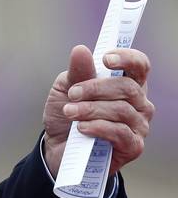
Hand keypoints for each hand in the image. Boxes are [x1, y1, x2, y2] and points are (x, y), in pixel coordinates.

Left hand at [42, 44, 153, 176]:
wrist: (58, 148)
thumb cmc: (67, 115)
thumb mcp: (66, 90)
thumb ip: (77, 72)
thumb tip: (81, 50)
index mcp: (126, 84)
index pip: (139, 66)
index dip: (127, 58)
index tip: (105, 59)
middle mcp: (139, 104)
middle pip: (127, 87)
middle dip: (96, 88)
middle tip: (72, 94)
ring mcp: (139, 125)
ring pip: (122, 110)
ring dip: (91, 109)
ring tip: (70, 112)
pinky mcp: (133, 147)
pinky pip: (120, 132)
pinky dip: (98, 127)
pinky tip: (81, 128)